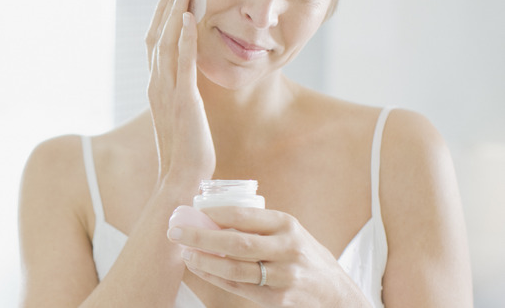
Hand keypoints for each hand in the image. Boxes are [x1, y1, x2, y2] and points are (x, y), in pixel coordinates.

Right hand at [145, 0, 214, 185]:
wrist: (182, 179)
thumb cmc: (185, 153)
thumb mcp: (181, 118)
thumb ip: (180, 98)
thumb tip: (186, 87)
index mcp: (156, 89)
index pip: (155, 44)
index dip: (161, 17)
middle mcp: (156, 86)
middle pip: (157, 35)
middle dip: (167, 4)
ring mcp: (167, 92)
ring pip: (166, 42)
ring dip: (174, 11)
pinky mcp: (184, 101)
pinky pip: (182, 63)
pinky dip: (184, 38)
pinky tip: (188, 18)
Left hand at [167, 207, 368, 306]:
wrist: (333, 293)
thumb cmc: (302, 254)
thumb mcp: (289, 231)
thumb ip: (258, 225)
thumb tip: (210, 215)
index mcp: (287, 225)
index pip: (245, 217)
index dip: (215, 214)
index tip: (192, 211)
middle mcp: (287, 250)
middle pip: (236, 244)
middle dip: (201, 237)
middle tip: (176, 232)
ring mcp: (282, 277)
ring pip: (235, 270)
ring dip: (204, 261)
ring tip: (185, 253)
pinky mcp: (276, 300)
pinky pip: (238, 287)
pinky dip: (214, 278)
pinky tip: (199, 269)